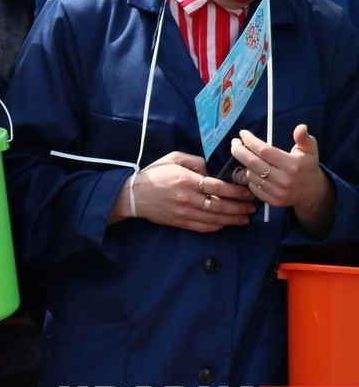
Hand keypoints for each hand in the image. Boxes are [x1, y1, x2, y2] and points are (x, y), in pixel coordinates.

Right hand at [118, 151, 254, 231]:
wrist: (134, 195)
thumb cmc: (155, 174)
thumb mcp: (174, 158)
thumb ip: (196, 161)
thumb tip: (213, 169)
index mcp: (186, 180)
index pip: (218, 188)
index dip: (236, 191)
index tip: (248, 192)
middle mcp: (187, 198)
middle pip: (220, 205)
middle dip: (239, 207)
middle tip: (252, 207)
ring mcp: (184, 212)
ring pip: (215, 219)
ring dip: (233, 219)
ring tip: (245, 217)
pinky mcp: (181, 223)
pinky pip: (205, 227)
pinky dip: (219, 226)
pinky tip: (227, 223)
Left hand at [231, 127, 332, 233]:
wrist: (312, 192)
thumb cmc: (307, 166)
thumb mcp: (310, 150)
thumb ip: (304, 138)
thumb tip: (301, 127)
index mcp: (293, 165)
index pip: (264, 150)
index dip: (250, 141)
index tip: (242, 133)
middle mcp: (284, 179)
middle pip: (252, 162)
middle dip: (239, 150)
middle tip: (234, 142)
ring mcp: (278, 192)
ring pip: (250, 174)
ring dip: (246, 164)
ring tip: (250, 157)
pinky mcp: (273, 201)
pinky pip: (253, 186)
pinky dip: (251, 177)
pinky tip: (254, 171)